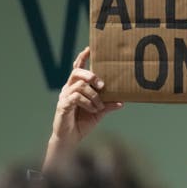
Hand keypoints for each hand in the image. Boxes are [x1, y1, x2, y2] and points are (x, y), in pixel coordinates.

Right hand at [44, 47, 122, 168]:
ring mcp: (64, 96)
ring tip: (99, 106)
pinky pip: (76, 98)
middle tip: (102, 85)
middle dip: (91, 76)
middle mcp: (68, 89)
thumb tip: (123, 102)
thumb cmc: (82, 123)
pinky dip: (88, 103)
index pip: (78, 68)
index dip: (82, 57)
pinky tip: (93, 110)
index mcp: (76, 87)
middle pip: (77, 73)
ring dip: (93, 95)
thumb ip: (108, 105)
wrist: (71, 139)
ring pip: (79, 86)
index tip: (90, 48)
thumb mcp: (99, 113)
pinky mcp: (63, 106)